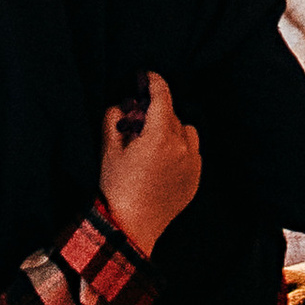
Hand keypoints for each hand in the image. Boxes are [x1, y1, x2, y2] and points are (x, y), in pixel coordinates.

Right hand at [98, 70, 199, 254]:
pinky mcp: (195, 180)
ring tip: (153, 142)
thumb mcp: (109, 148)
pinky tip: (162, 160)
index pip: (162, 95)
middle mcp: (182, 147)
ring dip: (171, 129)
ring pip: (186, 131)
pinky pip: (192, 152)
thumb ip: (114, 118)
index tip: (147, 76)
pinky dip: (180, 149)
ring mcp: (192, 165)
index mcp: (161, 136)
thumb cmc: (116, 187)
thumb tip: (124, 106)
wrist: (130, 227)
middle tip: (137, 120)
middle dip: (155, 112)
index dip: (154, 81)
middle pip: (171, 114)